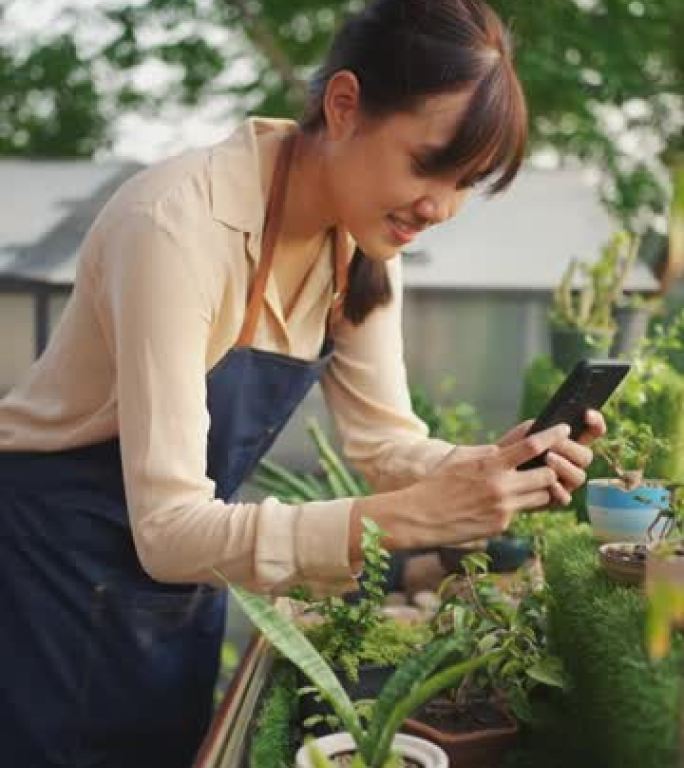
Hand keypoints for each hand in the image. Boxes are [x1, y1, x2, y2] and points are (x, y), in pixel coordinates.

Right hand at [401, 424, 569, 547]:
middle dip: (550, 470)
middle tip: (546, 467)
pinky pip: (522, 513)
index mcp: (490, 463)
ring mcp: (503, 507)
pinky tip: (501, 505)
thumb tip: (504, 448)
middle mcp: (501, 485)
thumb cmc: (436, 483)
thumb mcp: (458, 457)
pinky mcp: (501, 525)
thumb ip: (485, 452)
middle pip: (547, 475)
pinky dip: (517, 507)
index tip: (565, 429)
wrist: (420, 516)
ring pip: (542, 497)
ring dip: (539, 490)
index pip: (532, 446)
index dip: (553, 436)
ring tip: (526, 486)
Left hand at [496, 410, 606, 503]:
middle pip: (586, 456)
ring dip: (565, 465)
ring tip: (548, 457)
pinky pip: (565, 498)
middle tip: (553, 443)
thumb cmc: (507, 456)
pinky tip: (551, 483)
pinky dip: (559, 490)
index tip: (587, 413)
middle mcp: (571, 463)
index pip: (591, 432)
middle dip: (571, 448)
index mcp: (568, 444)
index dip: (596, 423)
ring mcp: (566, 483)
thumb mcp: (517, 439)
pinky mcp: (555, 500)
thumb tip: (543, 423)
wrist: (495, 483)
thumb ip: (530, 430)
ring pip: (579, 476)